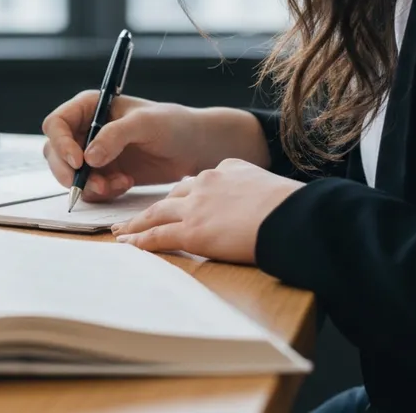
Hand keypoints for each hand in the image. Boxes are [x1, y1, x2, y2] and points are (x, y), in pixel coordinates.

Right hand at [41, 90, 203, 202]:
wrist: (193, 148)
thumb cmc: (172, 124)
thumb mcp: (144, 124)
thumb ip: (115, 136)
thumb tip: (88, 157)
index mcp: (89, 108)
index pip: (56, 124)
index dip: (60, 144)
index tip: (78, 162)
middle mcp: (85, 130)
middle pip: (55, 153)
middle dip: (71, 173)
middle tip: (96, 185)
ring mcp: (92, 154)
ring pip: (70, 175)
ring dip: (90, 185)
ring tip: (119, 183)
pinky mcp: (102, 174)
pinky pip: (88, 189)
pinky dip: (103, 192)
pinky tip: (125, 184)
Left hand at [110, 158, 302, 263]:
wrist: (292, 217)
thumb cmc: (293, 208)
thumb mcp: (271, 186)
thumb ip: (253, 190)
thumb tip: (256, 204)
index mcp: (226, 169)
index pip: (198, 181)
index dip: (186, 194)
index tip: (179, 202)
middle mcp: (206, 182)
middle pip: (172, 195)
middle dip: (154, 207)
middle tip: (137, 217)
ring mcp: (196, 207)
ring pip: (156, 213)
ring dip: (136, 224)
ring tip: (122, 232)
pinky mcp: (192, 231)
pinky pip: (158, 236)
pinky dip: (140, 241)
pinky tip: (128, 246)